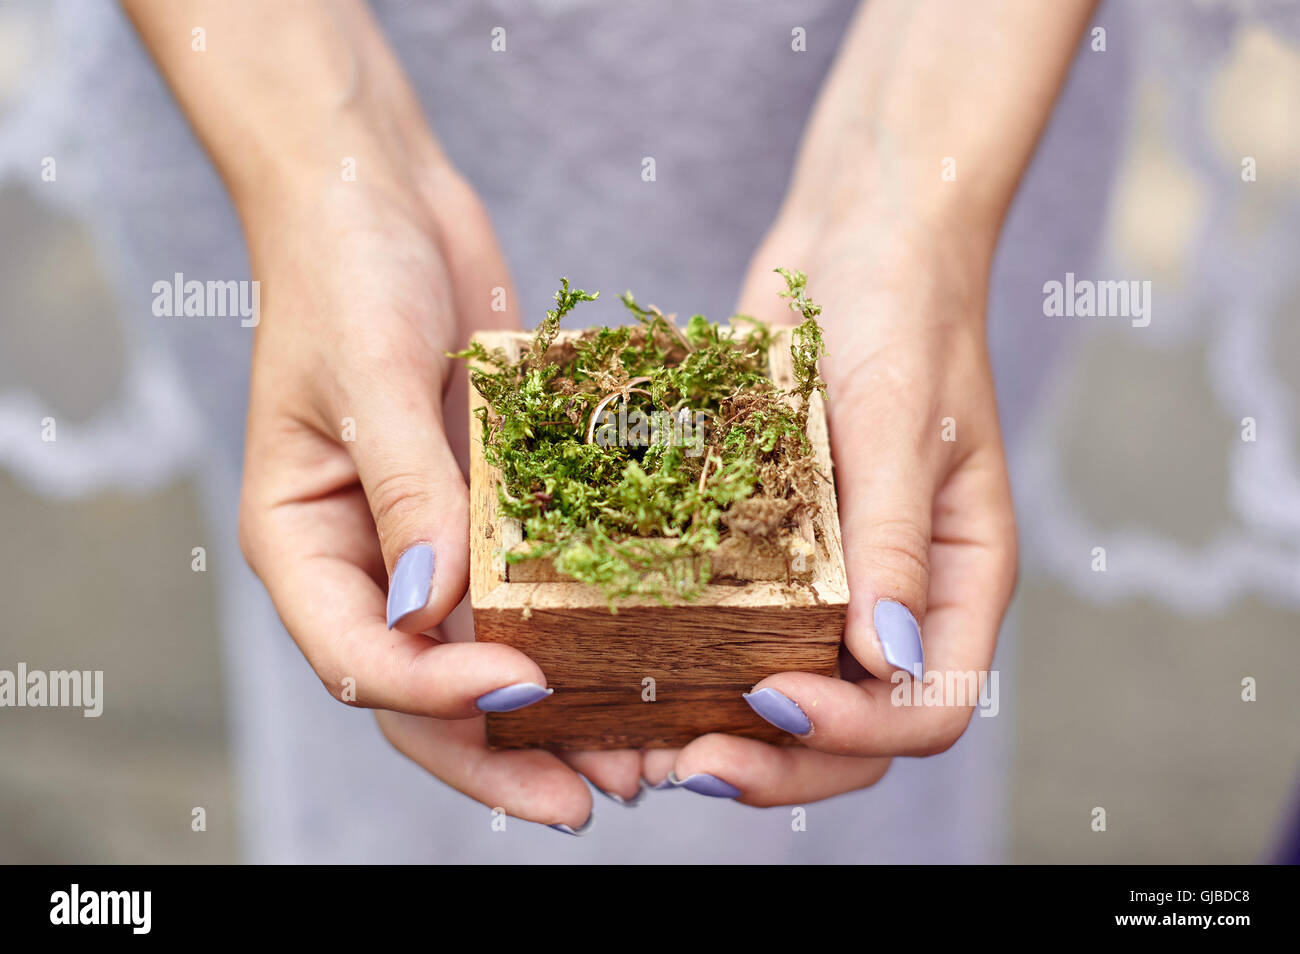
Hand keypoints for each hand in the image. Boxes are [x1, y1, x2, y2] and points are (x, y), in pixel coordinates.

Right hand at [236, 152, 640, 830]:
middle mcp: (367, 561)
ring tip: (636, 758)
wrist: (382, 196)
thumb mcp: (370, 373)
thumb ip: (407, 490)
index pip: (359, 656)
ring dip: (555, 715)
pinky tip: (647, 662)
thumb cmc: (344, 270)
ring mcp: (431, 541)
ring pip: (486, 657)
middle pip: (424, 692)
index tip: (519, 691)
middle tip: (590, 797)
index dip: (434, 693)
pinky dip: (579, 634)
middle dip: (503, 752)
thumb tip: (430, 609)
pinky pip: (533, 590)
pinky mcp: (490, 508)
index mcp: (304, 544)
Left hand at [643, 215, 1016, 804]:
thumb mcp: (902, 424)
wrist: (861, 233)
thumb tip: (888, 662)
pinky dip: (687, 653)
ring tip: (637, 740)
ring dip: (719, 724)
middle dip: (774, 758)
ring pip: (785, 684)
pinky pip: (736, 618)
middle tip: (683, 764)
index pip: (928, 705)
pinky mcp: (772, 538)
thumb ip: (896, 542)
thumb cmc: (906, 311)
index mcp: (956, 579)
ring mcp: (831, 570)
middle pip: (850, 720)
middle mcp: (896, 591)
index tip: (774, 705)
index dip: (855, 731)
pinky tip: (616, 658)